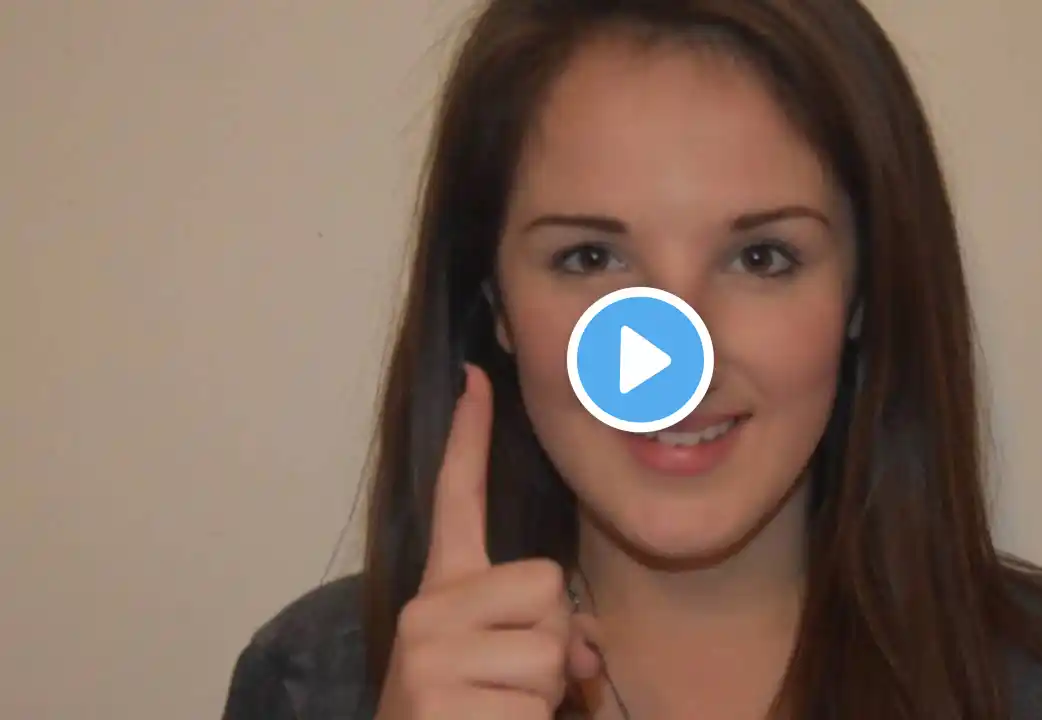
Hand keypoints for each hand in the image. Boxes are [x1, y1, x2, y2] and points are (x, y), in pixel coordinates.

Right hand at [375, 365, 599, 719]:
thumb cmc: (470, 712)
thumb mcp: (504, 664)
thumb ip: (547, 633)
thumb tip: (589, 652)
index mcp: (442, 592)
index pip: (457, 500)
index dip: (469, 438)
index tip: (476, 376)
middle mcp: (427, 612)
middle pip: (547, 585)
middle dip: (555, 641)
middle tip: (516, 681)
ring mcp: (428, 656)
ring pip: (551, 648)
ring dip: (547, 693)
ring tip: (502, 710)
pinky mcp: (441, 703)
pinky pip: (538, 705)